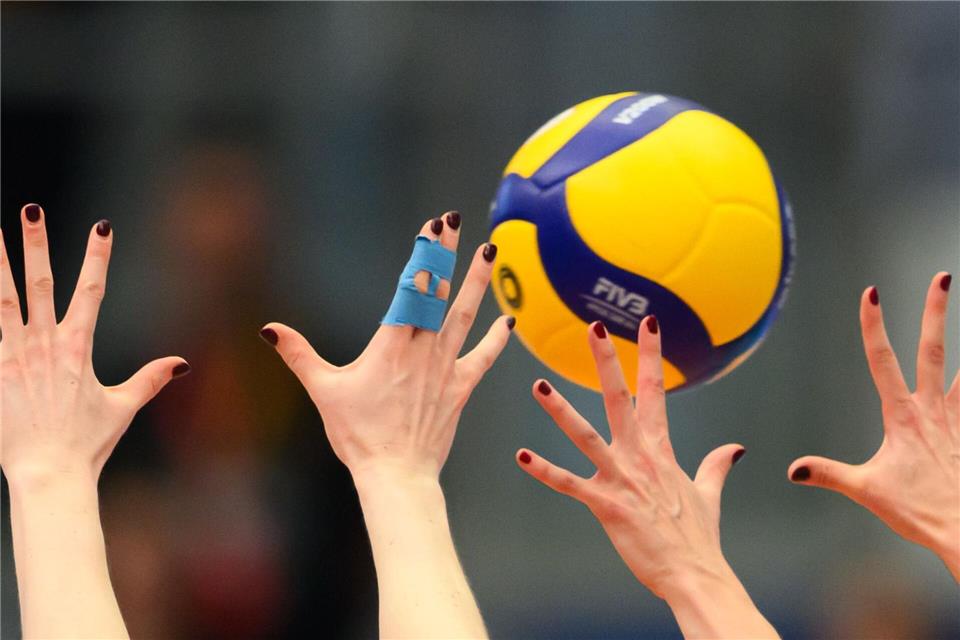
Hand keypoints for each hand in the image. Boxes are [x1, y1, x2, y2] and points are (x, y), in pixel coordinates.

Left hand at [1, 204, 188, 639]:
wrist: (48, 472)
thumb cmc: (87, 443)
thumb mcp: (122, 408)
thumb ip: (150, 379)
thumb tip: (182, 363)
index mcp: (77, 349)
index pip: (92, 290)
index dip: (97, 257)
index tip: (102, 226)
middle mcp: (45, 346)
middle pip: (39, 284)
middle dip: (36, 244)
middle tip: (30, 210)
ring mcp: (14, 357)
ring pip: (1, 300)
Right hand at [262, 212, 508, 638]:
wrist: (396, 475)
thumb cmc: (358, 434)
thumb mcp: (324, 390)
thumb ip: (298, 354)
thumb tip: (268, 328)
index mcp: (392, 342)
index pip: (412, 286)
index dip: (424, 252)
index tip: (433, 225)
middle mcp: (424, 347)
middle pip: (439, 290)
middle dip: (446, 252)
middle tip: (454, 219)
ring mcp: (445, 367)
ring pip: (465, 315)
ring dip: (477, 282)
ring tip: (490, 252)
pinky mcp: (460, 388)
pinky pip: (483, 358)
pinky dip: (497, 339)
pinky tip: (510, 319)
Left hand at [517, 316, 776, 638]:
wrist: (696, 574)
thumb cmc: (697, 538)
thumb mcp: (707, 495)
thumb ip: (715, 467)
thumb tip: (734, 448)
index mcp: (661, 450)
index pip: (655, 390)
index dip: (650, 354)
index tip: (648, 321)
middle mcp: (640, 456)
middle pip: (620, 398)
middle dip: (606, 361)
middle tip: (592, 327)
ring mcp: (622, 479)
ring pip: (586, 434)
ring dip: (560, 410)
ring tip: (537, 384)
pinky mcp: (606, 505)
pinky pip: (570, 484)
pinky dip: (544, 470)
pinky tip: (521, 455)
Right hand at [789, 273, 958, 579]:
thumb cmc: (919, 512)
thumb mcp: (867, 491)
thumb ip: (829, 474)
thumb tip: (792, 469)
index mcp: (903, 417)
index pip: (882, 360)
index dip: (874, 325)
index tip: (871, 292)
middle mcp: (932, 410)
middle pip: (934, 350)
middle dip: (935, 312)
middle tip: (942, 277)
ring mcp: (956, 420)